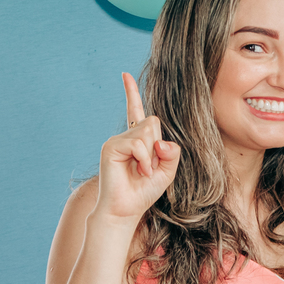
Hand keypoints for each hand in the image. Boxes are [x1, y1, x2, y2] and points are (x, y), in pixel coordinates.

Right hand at [94, 73, 180, 223]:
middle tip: (150, 167)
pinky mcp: (111, 146)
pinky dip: (145, 160)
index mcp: (138, 139)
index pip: (136, 112)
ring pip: (148, 132)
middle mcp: (126, 136)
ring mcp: (117, 140)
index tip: (125, 75)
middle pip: (153, 122)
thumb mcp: (167, 171)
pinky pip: (139, 144)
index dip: (131, 93)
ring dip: (152, 156)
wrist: (126, 208)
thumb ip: (172, 153)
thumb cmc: (144, 191)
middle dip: (159, 146)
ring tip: (144, 172)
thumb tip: (160, 140)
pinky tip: (140, 171)